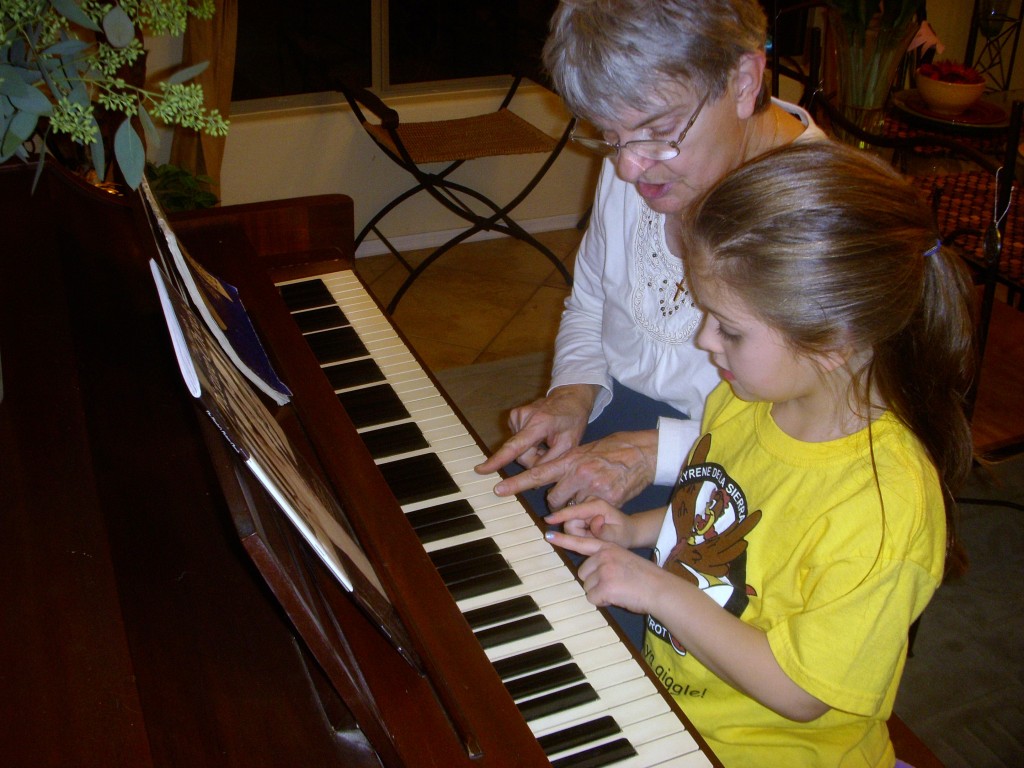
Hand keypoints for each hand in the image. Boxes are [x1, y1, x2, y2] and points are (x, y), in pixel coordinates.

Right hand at [475, 384, 597, 473]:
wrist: (569, 398)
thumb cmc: (571, 420)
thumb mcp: (569, 444)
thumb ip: (550, 461)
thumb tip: (532, 478)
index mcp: (539, 423)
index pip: (515, 445)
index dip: (498, 460)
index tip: (481, 469)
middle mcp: (523, 417)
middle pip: (518, 453)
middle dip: (532, 460)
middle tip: (549, 453)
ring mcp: (516, 415)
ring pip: (517, 449)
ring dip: (530, 452)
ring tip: (546, 442)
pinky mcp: (513, 416)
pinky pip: (516, 440)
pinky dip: (527, 444)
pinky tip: (538, 436)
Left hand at [489, 429, 658, 510]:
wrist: (644, 452)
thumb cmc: (615, 449)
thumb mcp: (586, 450)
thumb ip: (568, 464)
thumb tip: (554, 477)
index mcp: (570, 459)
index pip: (537, 473)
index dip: (515, 483)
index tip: (497, 488)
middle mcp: (579, 474)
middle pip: (553, 499)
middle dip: (558, 502)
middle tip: (571, 494)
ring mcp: (593, 489)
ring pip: (571, 510)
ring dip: (575, 508)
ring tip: (590, 495)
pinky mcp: (608, 501)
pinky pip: (591, 515)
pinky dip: (593, 513)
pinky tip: (602, 501)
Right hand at [544, 498, 632, 546]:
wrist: (627, 530)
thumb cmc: (623, 534)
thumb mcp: (617, 536)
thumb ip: (604, 531)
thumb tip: (594, 522)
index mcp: (597, 505)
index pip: (575, 510)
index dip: (561, 515)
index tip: (548, 520)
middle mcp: (588, 502)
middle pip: (569, 520)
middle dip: (577, 534)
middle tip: (593, 539)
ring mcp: (583, 504)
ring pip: (568, 523)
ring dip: (578, 534)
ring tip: (593, 536)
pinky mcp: (579, 510)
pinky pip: (571, 523)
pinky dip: (578, 532)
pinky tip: (589, 532)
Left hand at [544, 530, 660, 613]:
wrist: (660, 589)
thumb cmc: (645, 578)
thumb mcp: (625, 559)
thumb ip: (608, 560)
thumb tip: (591, 573)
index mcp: (609, 547)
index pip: (582, 542)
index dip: (563, 539)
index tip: (548, 534)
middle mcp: (604, 555)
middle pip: (583, 573)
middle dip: (595, 582)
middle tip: (616, 583)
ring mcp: (604, 570)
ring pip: (587, 587)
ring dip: (600, 593)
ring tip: (619, 589)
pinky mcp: (605, 586)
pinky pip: (592, 598)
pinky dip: (603, 602)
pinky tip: (618, 597)